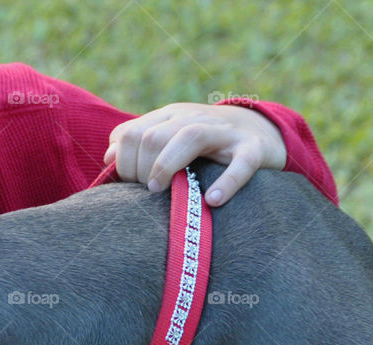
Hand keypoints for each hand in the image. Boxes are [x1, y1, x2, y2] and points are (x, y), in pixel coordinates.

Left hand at [103, 103, 286, 205]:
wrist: (264, 131)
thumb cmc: (207, 144)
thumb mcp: (170, 136)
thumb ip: (138, 142)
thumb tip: (108, 156)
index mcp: (171, 116)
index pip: (131, 133)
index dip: (123, 163)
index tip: (130, 185)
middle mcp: (195, 118)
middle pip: (153, 136)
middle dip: (141, 168)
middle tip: (148, 192)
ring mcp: (226, 132)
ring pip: (189, 137)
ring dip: (166, 166)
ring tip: (160, 191)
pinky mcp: (254, 149)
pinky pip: (241, 163)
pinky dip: (226, 183)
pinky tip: (212, 200)